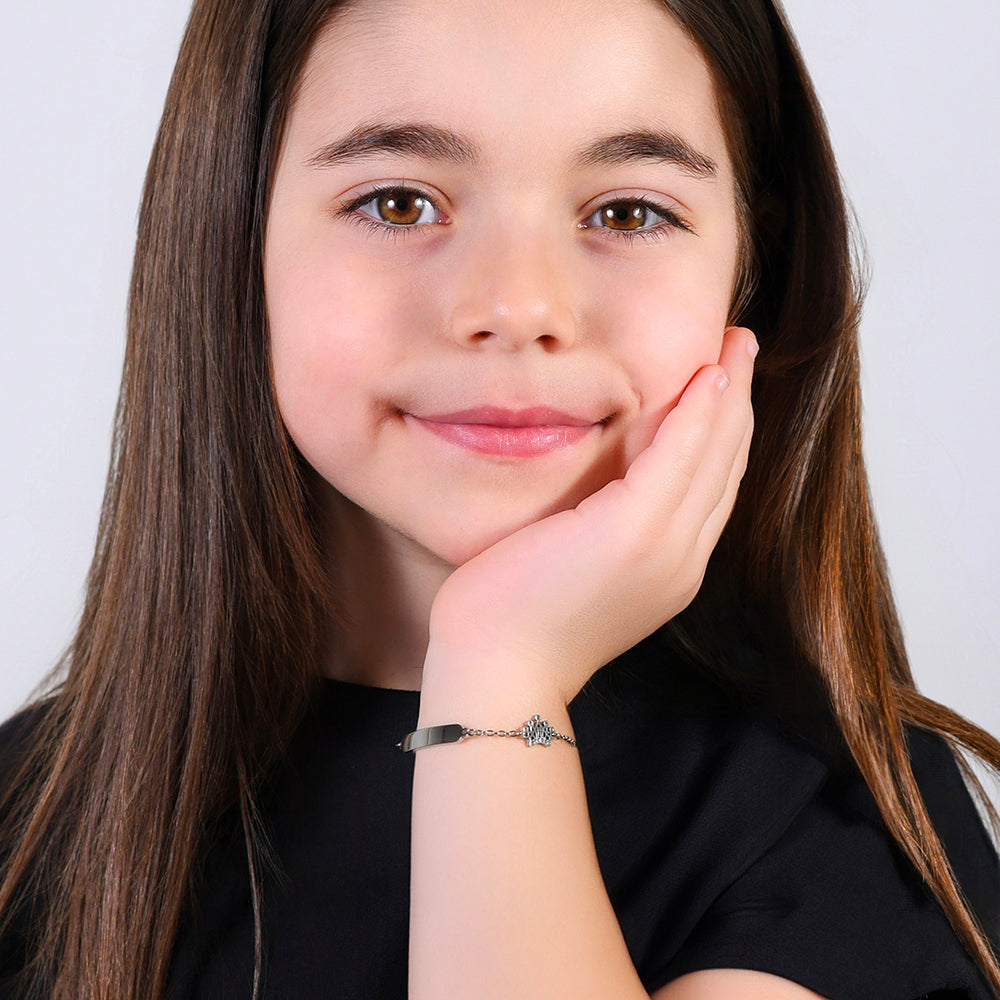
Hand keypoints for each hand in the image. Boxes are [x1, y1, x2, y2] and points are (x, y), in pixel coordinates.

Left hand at [427, 326, 756, 705]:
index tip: (723, 384)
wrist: (497, 671)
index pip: (708, 488)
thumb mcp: (573, 566)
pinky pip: (678, 458)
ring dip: (729, 394)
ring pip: (713, 456)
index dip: (722, 432)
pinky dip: (699, 413)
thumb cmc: (516, 619)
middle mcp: (680, 560)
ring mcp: (663, 548)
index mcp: (667, 569)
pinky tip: (710, 374)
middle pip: (723, 466)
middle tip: (741, 347)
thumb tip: (598, 486)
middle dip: (737, 403)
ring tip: (737, 344)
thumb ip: (601, 527)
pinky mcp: (633, 532)